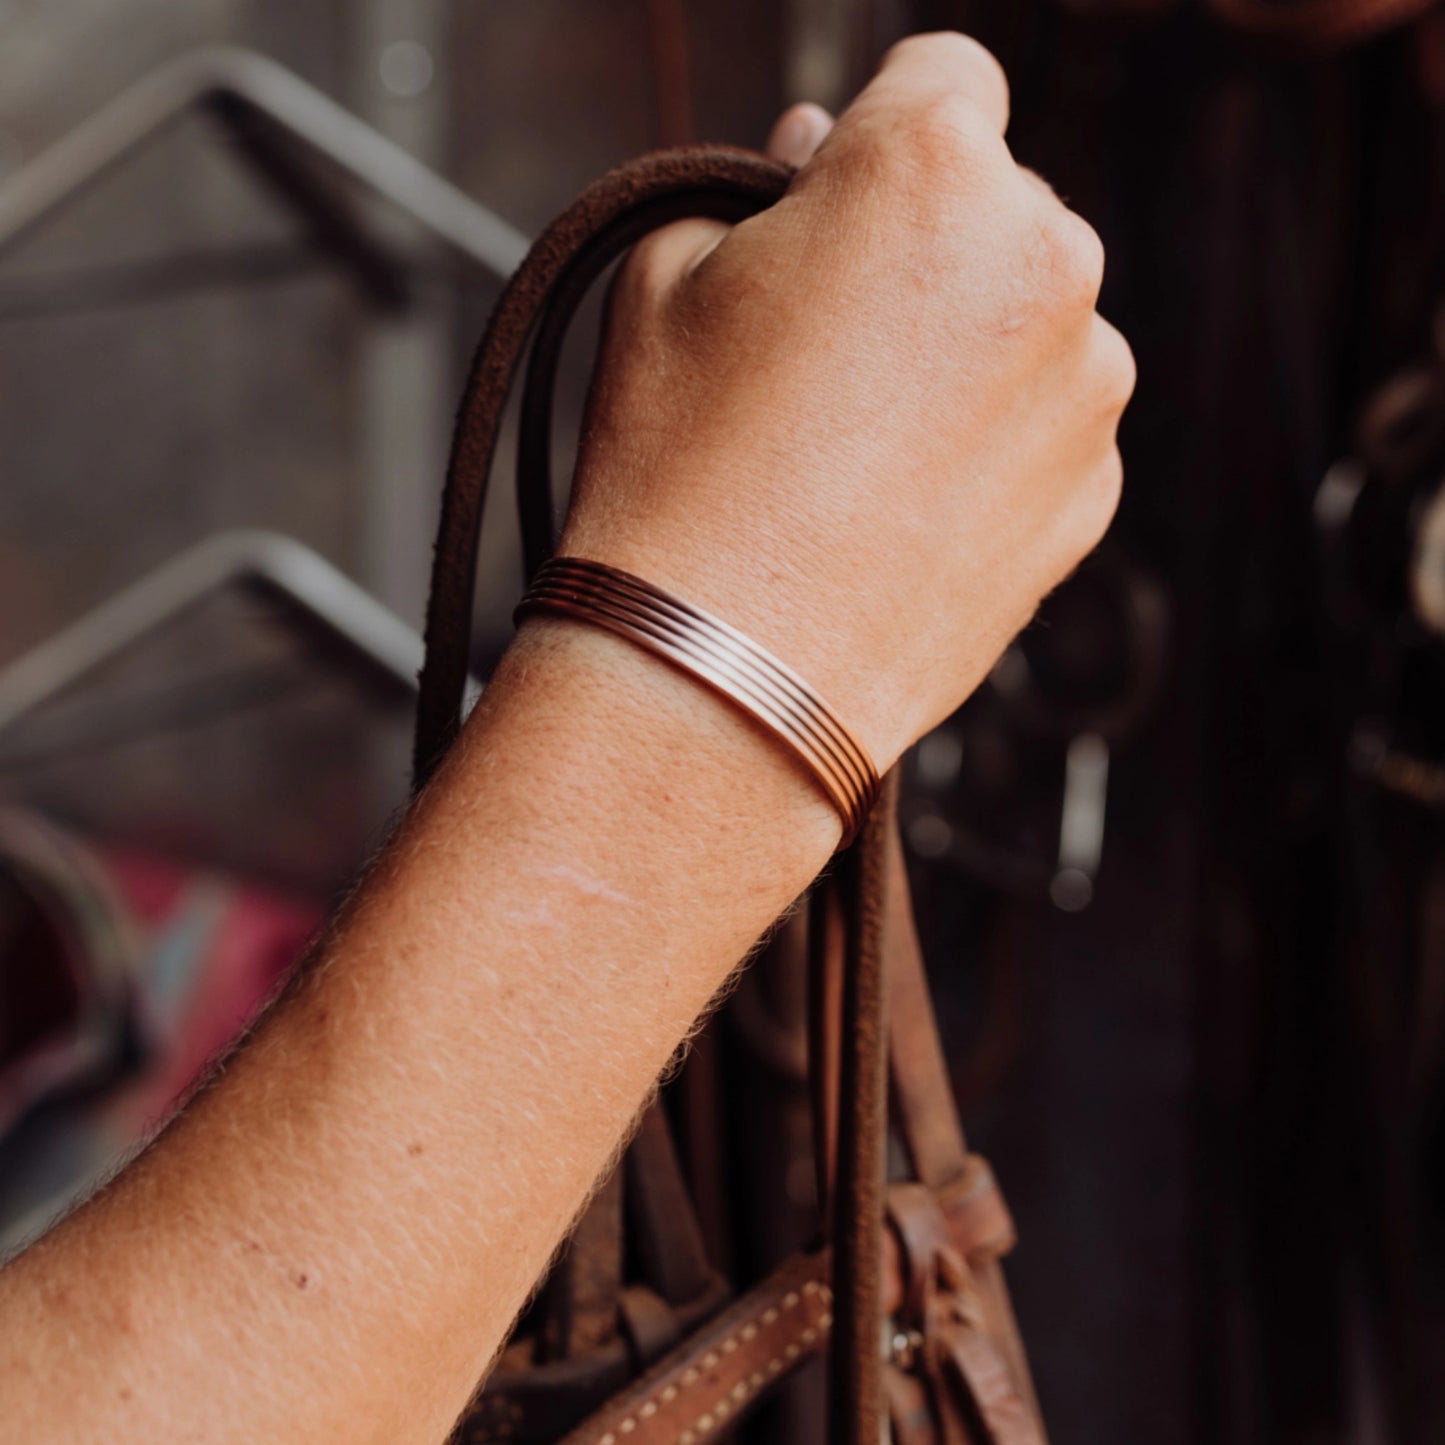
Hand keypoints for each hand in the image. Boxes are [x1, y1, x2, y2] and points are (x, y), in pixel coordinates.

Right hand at [556, 32, 1134, 770]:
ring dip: (967, 352)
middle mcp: (1046, 257)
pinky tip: (904, 506)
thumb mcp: (668, 278)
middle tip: (826, 348)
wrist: (724, 673)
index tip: (841, 200)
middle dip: (926, 248)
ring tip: (859, 447)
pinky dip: (995, 446)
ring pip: (1031, 322)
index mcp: (932, 168)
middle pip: (997, 205)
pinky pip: (1049, 427)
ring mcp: (1086, 385)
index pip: (945, 77)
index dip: (879, 136)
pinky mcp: (1094, 492)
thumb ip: (761, 186)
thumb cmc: (678, 473)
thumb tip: (819, 151)